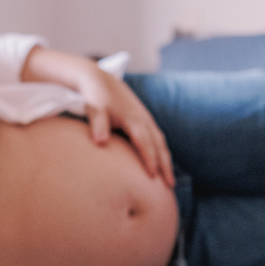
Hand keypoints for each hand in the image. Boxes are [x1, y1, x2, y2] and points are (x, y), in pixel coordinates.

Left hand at [78, 68, 175, 186]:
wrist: (99, 79)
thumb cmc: (95, 97)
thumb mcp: (94, 109)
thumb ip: (98, 124)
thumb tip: (100, 142)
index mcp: (133, 119)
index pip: (144, 142)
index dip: (149, 159)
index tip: (152, 177)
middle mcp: (144, 119)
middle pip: (159, 145)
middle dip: (165, 165)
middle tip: (169, 186)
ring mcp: (146, 119)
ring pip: (161, 142)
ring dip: (166, 161)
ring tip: (169, 181)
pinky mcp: (144, 120)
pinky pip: (157, 139)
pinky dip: (161, 152)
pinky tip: (161, 165)